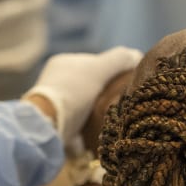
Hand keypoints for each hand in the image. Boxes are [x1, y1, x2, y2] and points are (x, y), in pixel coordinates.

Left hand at [23, 47, 142, 156]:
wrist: (48, 125)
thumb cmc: (72, 91)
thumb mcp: (100, 69)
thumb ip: (119, 59)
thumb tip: (137, 54)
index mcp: (64, 62)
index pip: (95, 63)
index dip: (112, 70)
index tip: (127, 80)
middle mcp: (57, 81)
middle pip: (91, 85)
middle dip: (107, 92)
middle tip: (124, 100)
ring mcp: (56, 104)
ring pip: (86, 105)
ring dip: (100, 112)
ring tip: (116, 118)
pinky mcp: (57, 126)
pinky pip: (80, 125)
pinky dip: (91, 129)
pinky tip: (103, 131)